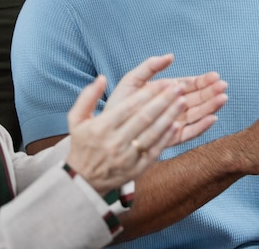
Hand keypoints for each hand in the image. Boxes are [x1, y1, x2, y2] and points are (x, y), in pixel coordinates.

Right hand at [65, 67, 187, 194]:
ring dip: (170, 116)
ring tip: (182, 102)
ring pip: (153, 133)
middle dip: (164, 101)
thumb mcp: (76, 119)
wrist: (83, 180)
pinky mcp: (136, 169)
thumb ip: (87, 96)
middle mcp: (115, 142)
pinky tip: (177, 124)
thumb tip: (101, 78)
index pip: (129, 107)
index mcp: (102, 127)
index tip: (163, 82)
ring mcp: (127, 157)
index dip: (148, 93)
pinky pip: (155, 151)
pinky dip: (167, 137)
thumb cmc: (82, 144)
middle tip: (179, 88)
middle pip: (144, 118)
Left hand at [104, 54, 227, 145]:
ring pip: (196, 114)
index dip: (202, 81)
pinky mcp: (170, 139)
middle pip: (196, 99)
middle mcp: (171, 107)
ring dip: (210, 106)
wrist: (108, 129)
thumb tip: (171, 56)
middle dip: (210, 92)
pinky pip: (189, 133)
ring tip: (222, 99)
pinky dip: (201, 127)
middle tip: (223, 86)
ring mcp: (172, 123)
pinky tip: (212, 118)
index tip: (215, 76)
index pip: (188, 85)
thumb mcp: (133, 79)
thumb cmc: (119, 102)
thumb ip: (150, 66)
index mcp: (165, 92)